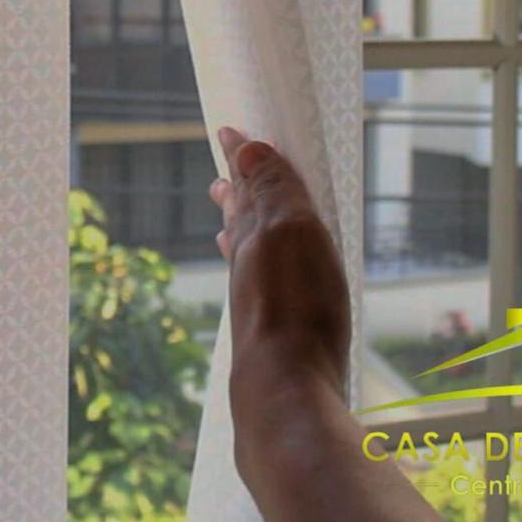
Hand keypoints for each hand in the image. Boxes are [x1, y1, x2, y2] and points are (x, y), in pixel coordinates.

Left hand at [209, 127, 349, 400]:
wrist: (285, 387)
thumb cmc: (297, 307)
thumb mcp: (292, 232)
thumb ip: (273, 190)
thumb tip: (246, 148)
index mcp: (258, 229)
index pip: (249, 181)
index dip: (243, 157)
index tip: (230, 134)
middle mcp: (249, 258)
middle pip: (241, 214)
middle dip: (236, 189)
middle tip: (224, 172)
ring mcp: (254, 293)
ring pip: (242, 245)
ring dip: (238, 222)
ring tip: (228, 210)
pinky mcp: (266, 324)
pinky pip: (253, 276)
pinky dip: (248, 261)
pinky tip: (249, 272)